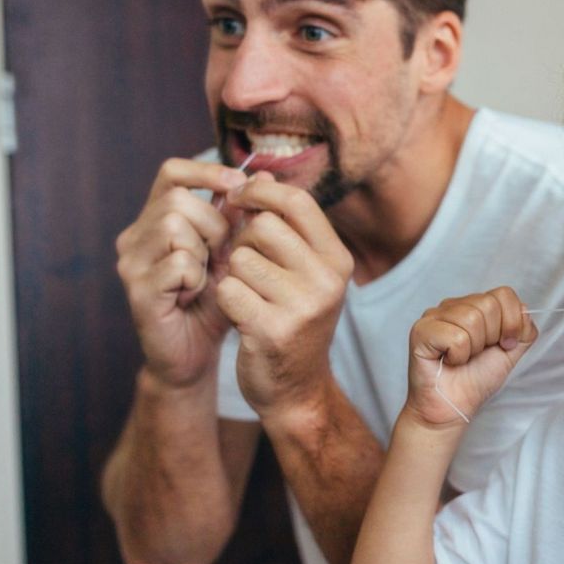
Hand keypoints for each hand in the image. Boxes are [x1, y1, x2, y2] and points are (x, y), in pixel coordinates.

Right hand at [115, 158, 247, 386]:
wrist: (195, 354)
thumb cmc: (214, 302)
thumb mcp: (233, 254)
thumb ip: (241, 217)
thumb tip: (264, 175)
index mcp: (155, 220)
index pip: (172, 173)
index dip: (206, 172)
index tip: (237, 185)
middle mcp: (135, 236)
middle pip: (178, 200)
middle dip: (213, 224)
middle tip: (221, 255)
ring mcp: (131, 263)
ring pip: (174, 225)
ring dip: (204, 251)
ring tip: (205, 276)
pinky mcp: (136, 290)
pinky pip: (177, 263)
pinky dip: (195, 277)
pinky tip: (194, 294)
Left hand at [215, 174, 353, 417]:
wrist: (296, 390)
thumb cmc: (293, 320)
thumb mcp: (303, 271)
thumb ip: (284, 226)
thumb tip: (256, 173)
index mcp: (338, 259)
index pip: (297, 201)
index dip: (261, 192)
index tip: (239, 197)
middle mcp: (327, 280)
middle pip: (263, 226)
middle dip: (243, 241)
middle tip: (245, 265)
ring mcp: (303, 306)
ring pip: (240, 258)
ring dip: (232, 274)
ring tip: (247, 295)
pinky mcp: (272, 330)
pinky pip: (228, 290)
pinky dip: (225, 300)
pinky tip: (240, 316)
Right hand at [406, 288, 537, 428]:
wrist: (452, 409)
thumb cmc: (476, 380)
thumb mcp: (510, 352)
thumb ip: (523, 330)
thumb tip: (524, 310)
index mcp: (473, 305)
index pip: (503, 294)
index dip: (511, 322)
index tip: (504, 345)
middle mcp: (452, 306)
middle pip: (488, 304)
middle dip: (491, 337)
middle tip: (477, 354)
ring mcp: (434, 316)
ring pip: (472, 319)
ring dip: (473, 348)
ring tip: (461, 358)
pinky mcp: (421, 331)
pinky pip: (456, 336)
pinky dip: (459, 356)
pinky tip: (448, 361)